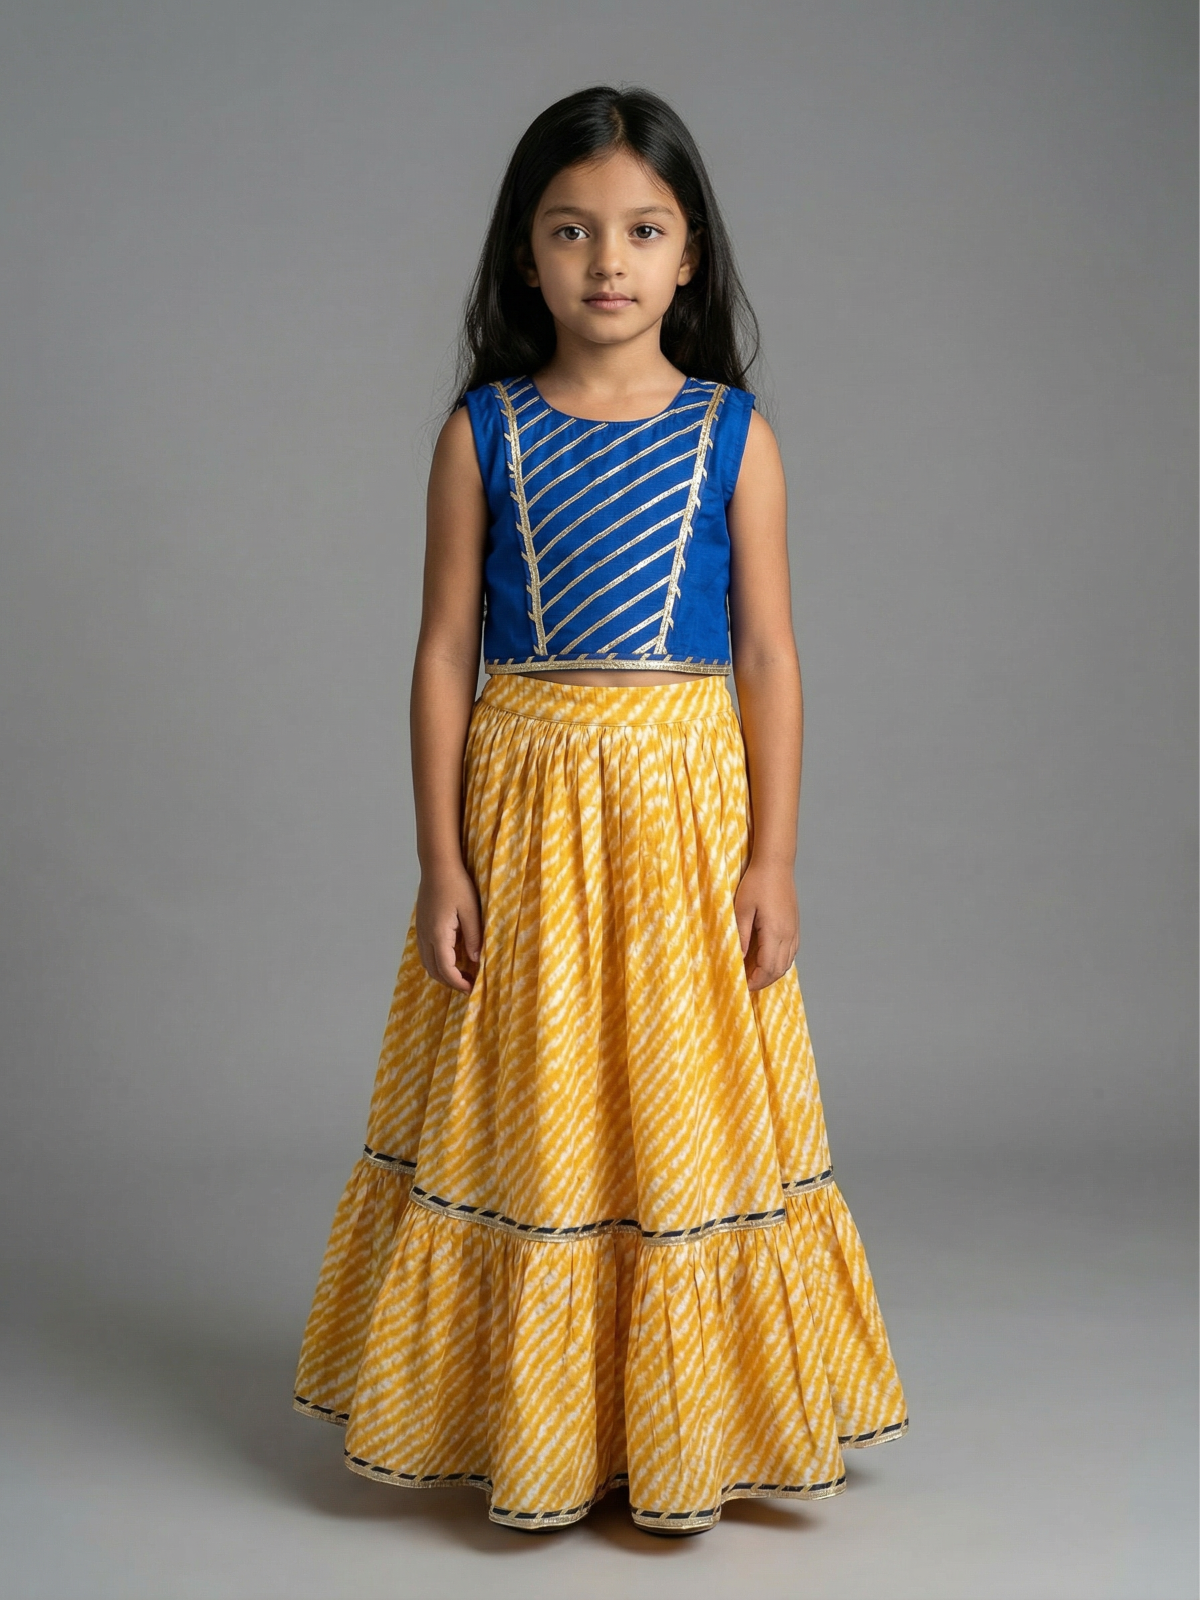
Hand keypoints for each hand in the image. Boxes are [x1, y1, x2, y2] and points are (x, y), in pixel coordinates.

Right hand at [415, 861, 482, 992]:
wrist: (437, 866)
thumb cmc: (456, 884)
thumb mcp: (471, 910)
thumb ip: (473, 936)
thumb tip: (475, 960)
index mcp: (438, 934)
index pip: (446, 969)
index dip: (458, 982)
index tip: (472, 988)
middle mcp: (425, 936)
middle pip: (434, 971)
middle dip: (450, 982)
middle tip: (469, 984)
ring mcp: (421, 931)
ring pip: (427, 963)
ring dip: (443, 973)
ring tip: (462, 974)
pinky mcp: (421, 926)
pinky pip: (426, 952)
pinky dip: (437, 962)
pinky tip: (452, 958)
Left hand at [733, 857, 799, 990]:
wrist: (776, 864)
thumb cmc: (757, 883)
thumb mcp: (741, 909)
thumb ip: (741, 936)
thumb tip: (740, 959)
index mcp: (775, 932)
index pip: (768, 968)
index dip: (756, 981)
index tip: (742, 985)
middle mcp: (788, 935)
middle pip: (779, 970)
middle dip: (763, 981)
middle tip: (745, 984)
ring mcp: (794, 931)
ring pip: (787, 963)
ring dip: (771, 973)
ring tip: (753, 974)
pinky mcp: (794, 926)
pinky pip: (790, 953)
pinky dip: (779, 962)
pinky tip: (765, 960)